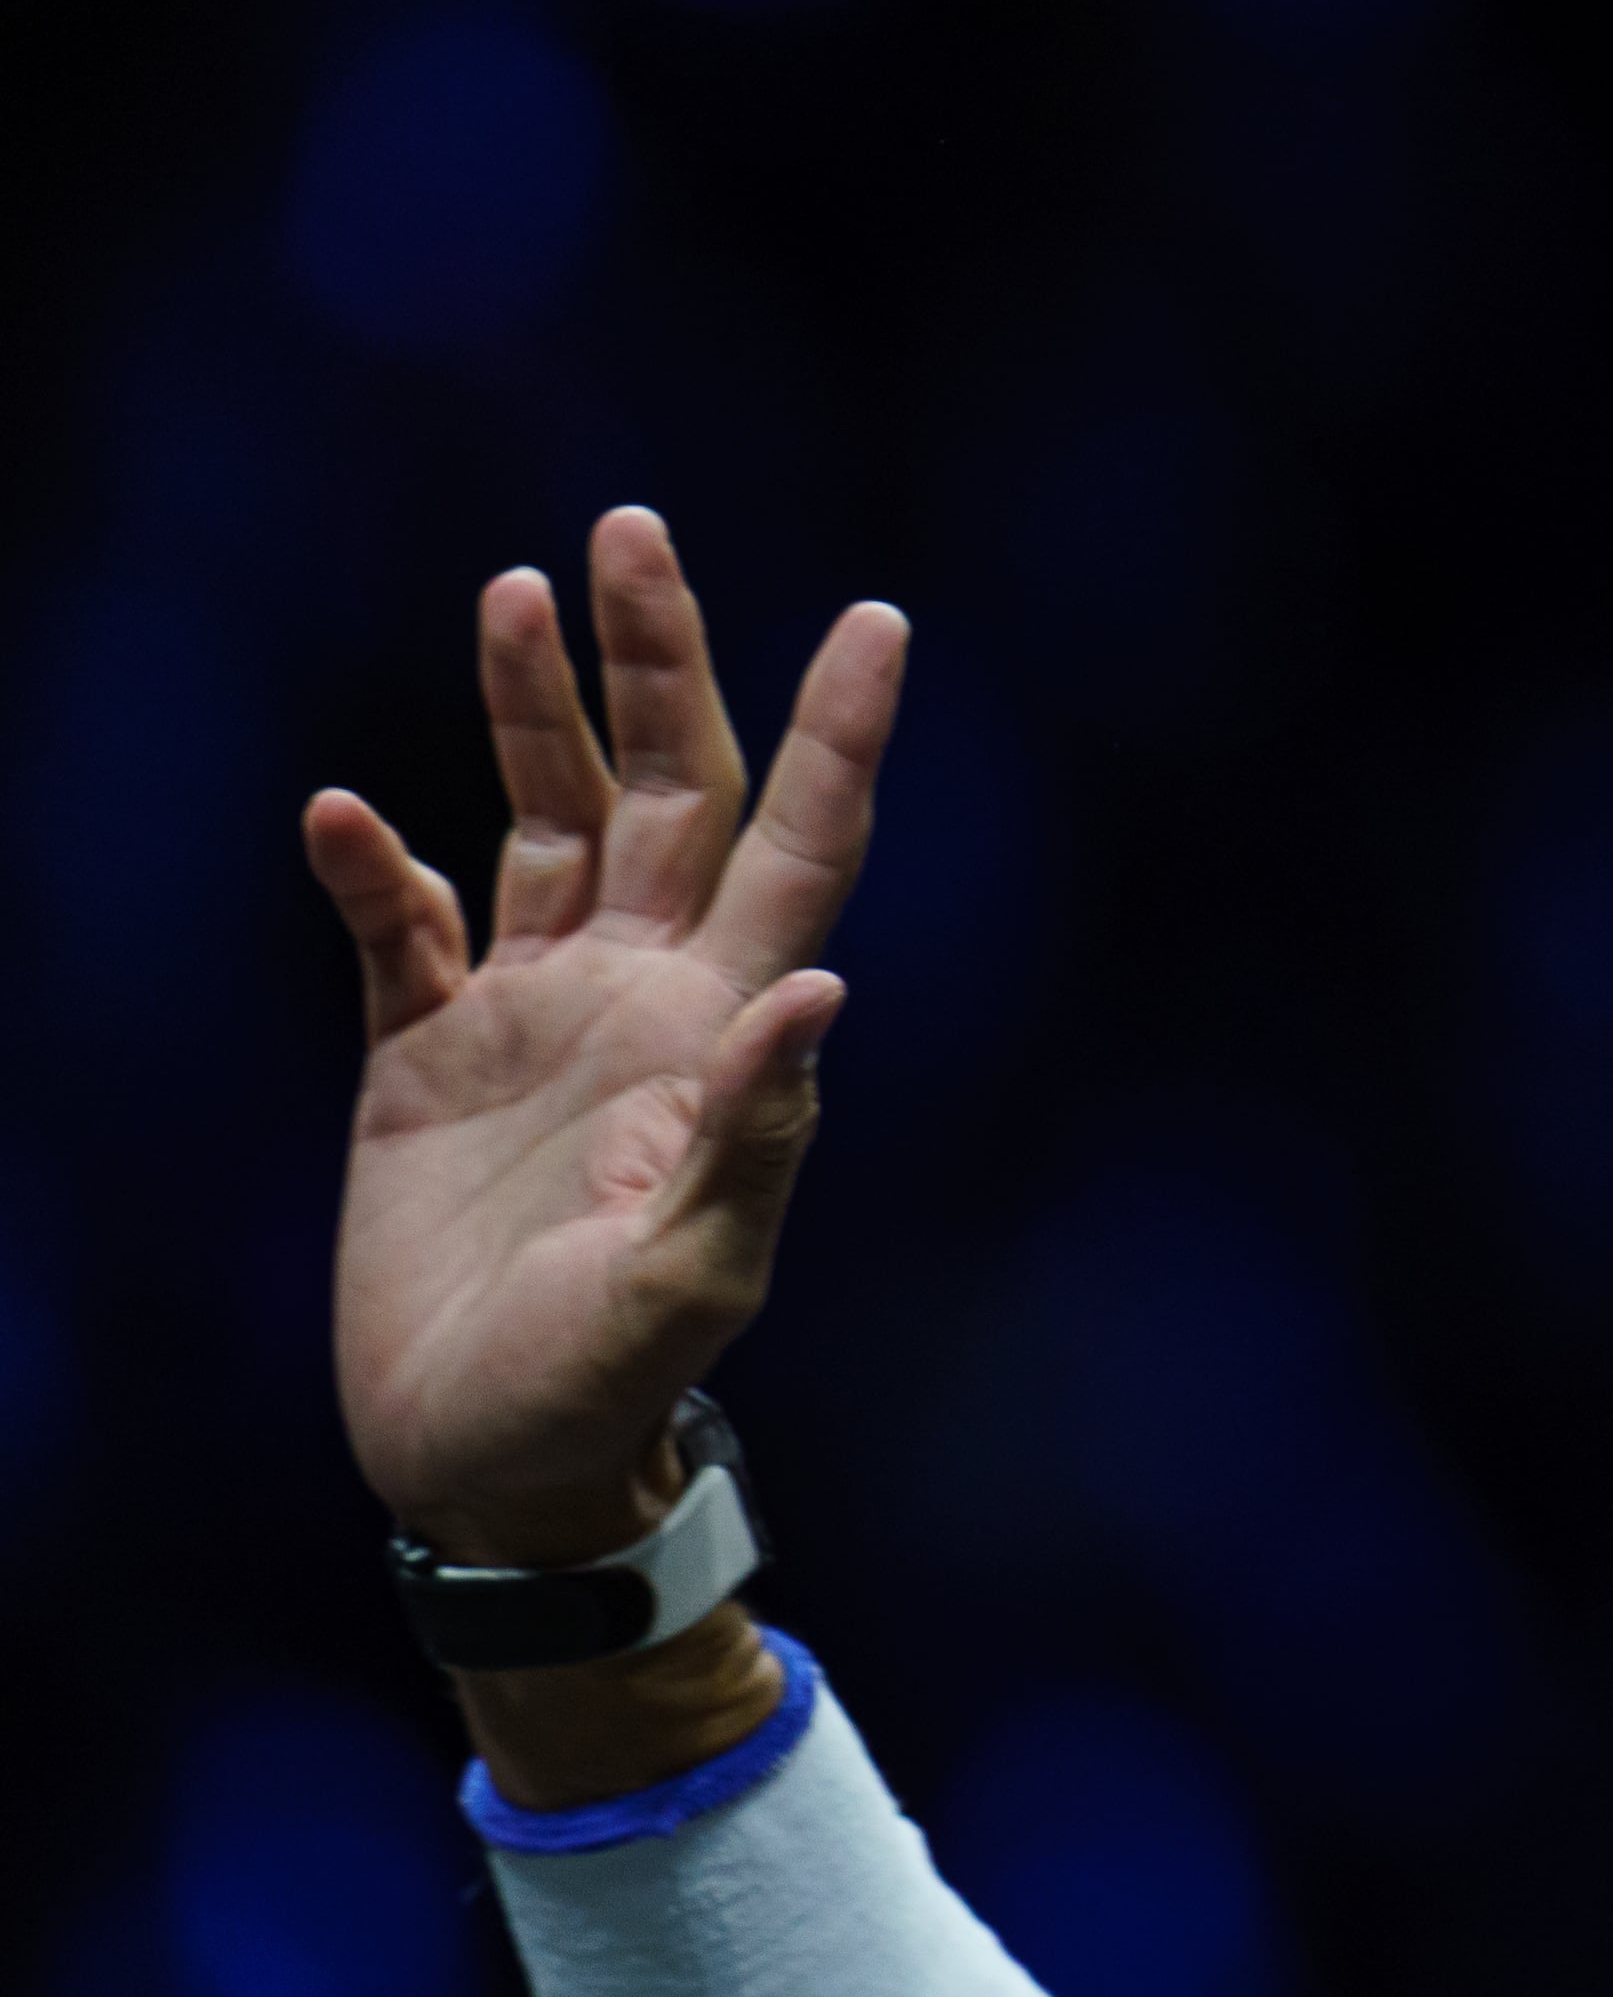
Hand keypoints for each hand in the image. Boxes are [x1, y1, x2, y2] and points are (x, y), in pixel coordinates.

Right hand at [315, 507, 906, 1566]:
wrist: (490, 1466)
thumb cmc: (606, 1393)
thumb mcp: (691, 1276)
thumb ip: (752, 1140)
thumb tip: (819, 988)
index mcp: (725, 1035)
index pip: (801, 847)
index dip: (837, 734)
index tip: (879, 616)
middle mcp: (641, 1000)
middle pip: (668, 792)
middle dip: (654, 663)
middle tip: (628, 530)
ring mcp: (531, 1019)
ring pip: (545, 823)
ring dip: (529, 711)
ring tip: (518, 590)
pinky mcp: (421, 1060)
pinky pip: (402, 928)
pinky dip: (375, 870)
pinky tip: (349, 820)